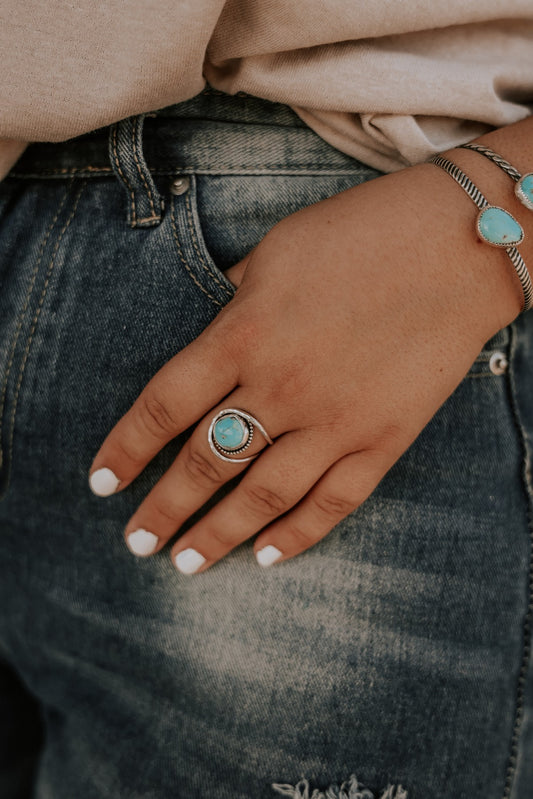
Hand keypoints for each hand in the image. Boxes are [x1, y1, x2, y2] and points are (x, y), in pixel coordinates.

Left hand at [89, 161, 520, 572]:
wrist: (460, 244)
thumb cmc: (362, 233)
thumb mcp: (276, 252)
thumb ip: (233, 301)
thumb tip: (207, 334)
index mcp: (244, 334)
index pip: (164, 407)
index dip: (126, 449)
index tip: (102, 483)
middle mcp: (282, 387)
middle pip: (205, 464)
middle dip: (163, 510)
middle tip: (136, 543)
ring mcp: (336, 421)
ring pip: (263, 496)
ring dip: (218, 536)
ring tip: (185, 564)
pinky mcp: (384, 440)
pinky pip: (334, 501)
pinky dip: (298, 535)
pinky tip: (266, 557)